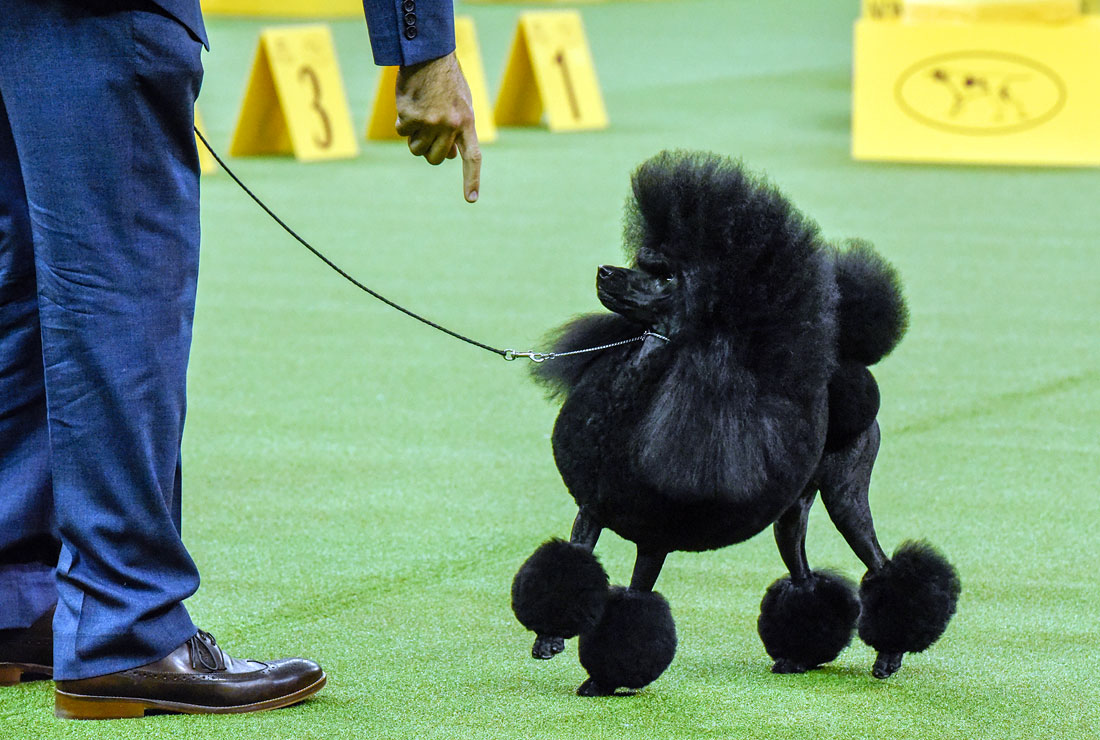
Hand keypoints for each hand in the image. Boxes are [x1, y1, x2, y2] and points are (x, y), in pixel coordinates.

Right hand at [395, 52, 481, 202]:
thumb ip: (457, 130)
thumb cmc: (446, 80)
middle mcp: (450, 125)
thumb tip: (448, 156)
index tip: (471, 199)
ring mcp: (430, 122)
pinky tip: (409, 104)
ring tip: (420, 114)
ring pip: (416, 149)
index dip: (472, 179)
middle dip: (429, 152)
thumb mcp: (461, 104)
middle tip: (427, 134)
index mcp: (467, 122)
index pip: (472, 157)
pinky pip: (402, 132)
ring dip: (414, 138)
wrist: (428, 54)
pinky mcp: (410, 117)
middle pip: (435, 158)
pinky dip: (402, 122)